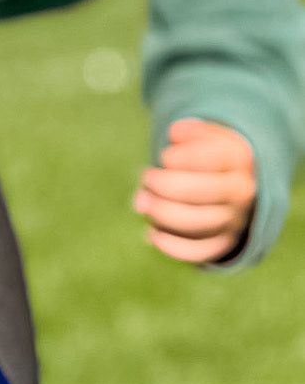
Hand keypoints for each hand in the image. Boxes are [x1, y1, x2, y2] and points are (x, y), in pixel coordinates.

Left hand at [133, 118, 254, 263]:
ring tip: (141, 203)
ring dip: (161, 214)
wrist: (235, 181)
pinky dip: (172, 247)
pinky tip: (152, 233)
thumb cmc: (208, 152)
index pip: (206, 158)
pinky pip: (200, 252)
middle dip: (161, 185)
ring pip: (197, 224)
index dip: (175, 158)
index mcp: (237, 157)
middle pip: (196, 192)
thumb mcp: (202, 133)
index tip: (165, 157)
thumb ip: (186, 131)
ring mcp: (234, 219)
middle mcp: (241, 191)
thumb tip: (173, 140)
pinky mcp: (224, 242)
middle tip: (145, 179)